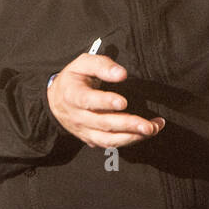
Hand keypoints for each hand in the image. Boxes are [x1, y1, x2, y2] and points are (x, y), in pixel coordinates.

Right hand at [46, 53, 165, 148]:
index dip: (105, 102)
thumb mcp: (83, 64)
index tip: (123, 102)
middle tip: (149, 125)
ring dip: (133, 137)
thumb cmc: (73, 79)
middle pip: (103, 123)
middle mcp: (77, 116)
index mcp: (73, 95)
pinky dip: (129, 141)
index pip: (88, 100)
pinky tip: (144, 134)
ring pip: (108, 139)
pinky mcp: (91, 139)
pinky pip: (110, 144)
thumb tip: (121, 74)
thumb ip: (102, 65)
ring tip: (152, 129)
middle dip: (128, 125)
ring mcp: (84, 130)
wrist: (56, 100)